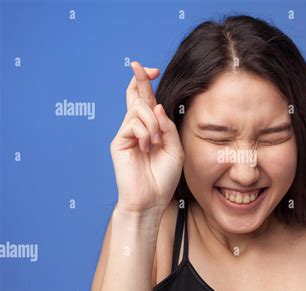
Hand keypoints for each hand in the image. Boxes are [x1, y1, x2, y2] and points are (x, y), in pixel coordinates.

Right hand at [110, 61, 183, 214]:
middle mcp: (138, 128)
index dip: (146, 83)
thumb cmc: (164, 177)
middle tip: (137, 64)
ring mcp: (127, 134)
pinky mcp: (119, 141)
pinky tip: (146, 147)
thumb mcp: (175, 148)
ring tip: (155, 142)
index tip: (152, 70)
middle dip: (139, 79)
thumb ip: (167, 127)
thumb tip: (156, 105)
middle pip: (136, 96)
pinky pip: (133, 123)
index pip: (147, 101)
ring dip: (153, 123)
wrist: (151, 199)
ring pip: (139, 110)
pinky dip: (145, 133)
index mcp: (152, 128)